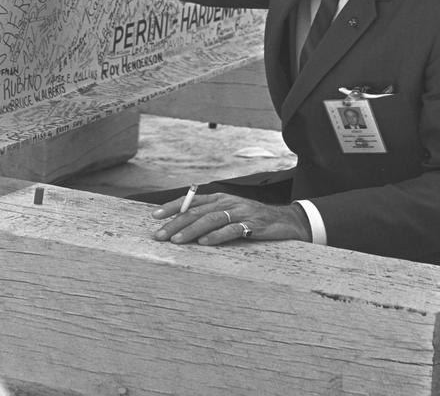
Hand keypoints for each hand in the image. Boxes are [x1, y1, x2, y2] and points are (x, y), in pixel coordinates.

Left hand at [151, 191, 309, 244]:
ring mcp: (240, 212)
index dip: (171, 207)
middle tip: (159, 235)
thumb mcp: (230, 212)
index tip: (154, 216)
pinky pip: (232, 230)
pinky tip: (204, 243)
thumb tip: (182, 223)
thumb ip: (210, 215)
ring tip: (176, 240)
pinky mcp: (252, 224)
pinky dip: (216, 236)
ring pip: (210, 219)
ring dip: (190, 230)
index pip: (190, 201)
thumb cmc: (252, 219)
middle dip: (175, 223)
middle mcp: (227, 202)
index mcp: (219, 198)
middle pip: (196, 211)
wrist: (285, 221)